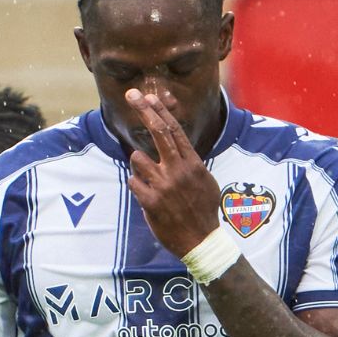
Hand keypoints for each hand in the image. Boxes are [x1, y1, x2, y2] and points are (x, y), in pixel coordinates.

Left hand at [124, 88, 221, 257]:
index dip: (160, 111)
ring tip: (149, 179)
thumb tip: (179, 147)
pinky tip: (146, 196)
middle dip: (144, 111)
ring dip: (138, 165)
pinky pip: (133, 182)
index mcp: (193, 164)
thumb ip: (191, 163)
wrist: (201, 241)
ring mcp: (164, 186)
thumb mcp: (205, 182)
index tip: (149, 97)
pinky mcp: (150, 202)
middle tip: (132, 95)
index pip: (174, 131)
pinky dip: (137, 186)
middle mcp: (178, 171)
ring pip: (137, 158)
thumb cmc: (204, 211)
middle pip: (158, 133)